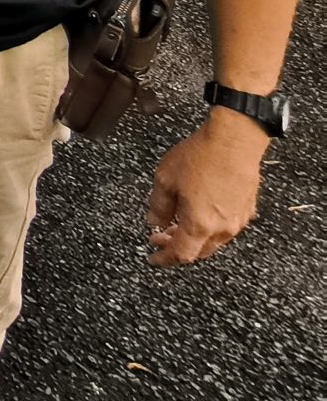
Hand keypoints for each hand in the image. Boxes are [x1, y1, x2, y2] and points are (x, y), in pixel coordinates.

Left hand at [146, 114, 269, 265]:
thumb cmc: (200, 158)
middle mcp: (222, 229)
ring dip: (194, 238)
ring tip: (176, 223)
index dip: (165, 258)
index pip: (181, 254)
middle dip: (178, 247)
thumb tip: (154, 221)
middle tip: (160, 237)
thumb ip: (158, 206)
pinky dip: (209, 227)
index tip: (153, 258)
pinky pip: (226, 227)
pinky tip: (199, 213)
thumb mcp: (165, 179)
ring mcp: (238, 220)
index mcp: (200, 225)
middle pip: (199, 251)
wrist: (235, 141)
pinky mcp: (247, 209)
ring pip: (214, 241)